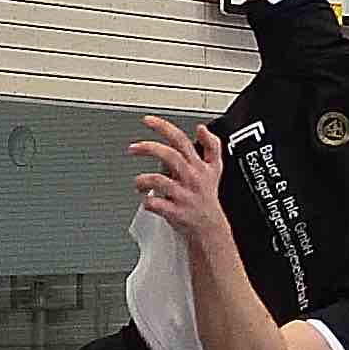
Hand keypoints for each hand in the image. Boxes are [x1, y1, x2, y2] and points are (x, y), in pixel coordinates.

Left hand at [129, 114, 229, 242]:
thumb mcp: (215, 168)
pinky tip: (146, 201)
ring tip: (138, 183)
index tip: (148, 120)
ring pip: (160, 180)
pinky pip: (156, 204)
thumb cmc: (206, 197)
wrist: (209, 228)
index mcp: (197, 165)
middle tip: (133, 148)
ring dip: (143, 179)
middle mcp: (190, 178)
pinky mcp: (176, 212)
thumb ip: (211, 145)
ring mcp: (183, 195)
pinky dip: (146, 202)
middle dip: (149, 148)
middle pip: (170, 156)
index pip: (181, 140)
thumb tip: (202, 128)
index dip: (164, 128)